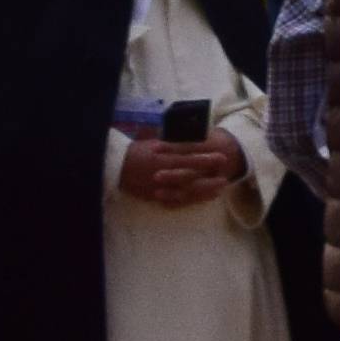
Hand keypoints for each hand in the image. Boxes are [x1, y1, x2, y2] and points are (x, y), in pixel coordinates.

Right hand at [118, 136, 243, 210]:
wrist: (114, 169)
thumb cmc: (136, 152)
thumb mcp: (153, 143)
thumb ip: (172, 144)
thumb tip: (193, 141)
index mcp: (160, 153)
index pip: (186, 153)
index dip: (204, 155)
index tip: (220, 155)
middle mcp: (161, 169)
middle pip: (189, 170)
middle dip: (208, 170)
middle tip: (226, 170)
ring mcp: (159, 185)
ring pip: (185, 187)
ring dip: (205, 187)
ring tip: (221, 185)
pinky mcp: (156, 196)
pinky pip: (178, 200)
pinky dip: (193, 199)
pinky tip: (206, 198)